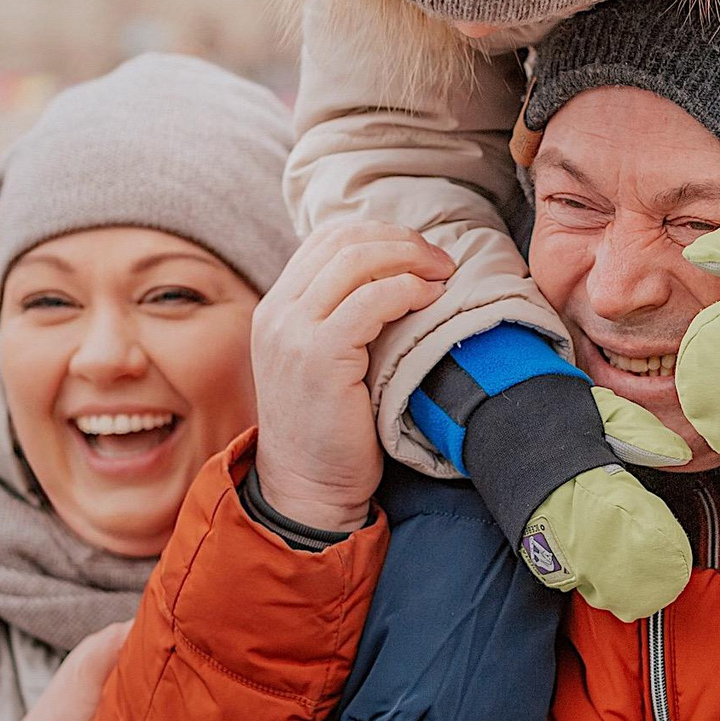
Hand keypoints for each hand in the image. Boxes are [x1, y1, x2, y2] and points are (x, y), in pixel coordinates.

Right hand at [251, 223, 452, 531]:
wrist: (307, 486)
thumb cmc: (328, 429)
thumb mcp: (321, 361)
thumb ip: (339, 318)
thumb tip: (395, 276)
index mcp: (276, 308)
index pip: (327, 238)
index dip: (381, 234)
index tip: (420, 254)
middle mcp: (278, 312)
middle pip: (344, 240)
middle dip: (402, 240)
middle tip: (441, 261)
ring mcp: (293, 333)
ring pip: (357, 260)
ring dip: (411, 259)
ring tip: (443, 276)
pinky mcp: (319, 357)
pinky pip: (370, 300)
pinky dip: (408, 290)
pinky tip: (430, 301)